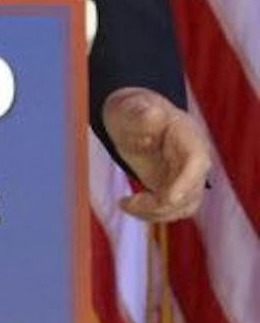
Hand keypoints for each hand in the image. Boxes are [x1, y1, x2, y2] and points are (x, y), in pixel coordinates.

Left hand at [105, 86, 213, 221]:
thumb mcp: (131, 108)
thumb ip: (141, 113)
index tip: (169, 198)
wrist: (131, 118)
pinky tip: (127, 205)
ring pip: (184, 207)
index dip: (186, 182)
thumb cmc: (132, 111)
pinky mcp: (174, 188)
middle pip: (191, 192)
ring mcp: (186, 176)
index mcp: (189, 137)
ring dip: (156, 213)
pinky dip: (151, 214)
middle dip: (162, 203)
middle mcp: (194, 160)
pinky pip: (171, 209)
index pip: (197, 162)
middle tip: (128, 202)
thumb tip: (153, 114)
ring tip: (125, 204)